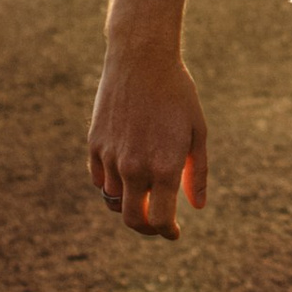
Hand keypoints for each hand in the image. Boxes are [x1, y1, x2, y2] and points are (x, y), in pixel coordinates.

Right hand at [87, 35, 209, 236]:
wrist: (141, 59)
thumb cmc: (177, 94)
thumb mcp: (197, 132)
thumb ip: (196, 173)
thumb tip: (196, 206)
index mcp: (164, 167)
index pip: (159, 220)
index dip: (166, 232)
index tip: (173, 231)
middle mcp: (134, 167)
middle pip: (133, 220)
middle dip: (146, 228)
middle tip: (157, 222)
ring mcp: (110, 157)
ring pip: (114, 201)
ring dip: (129, 204)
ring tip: (144, 193)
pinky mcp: (94, 145)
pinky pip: (99, 180)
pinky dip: (111, 185)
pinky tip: (126, 175)